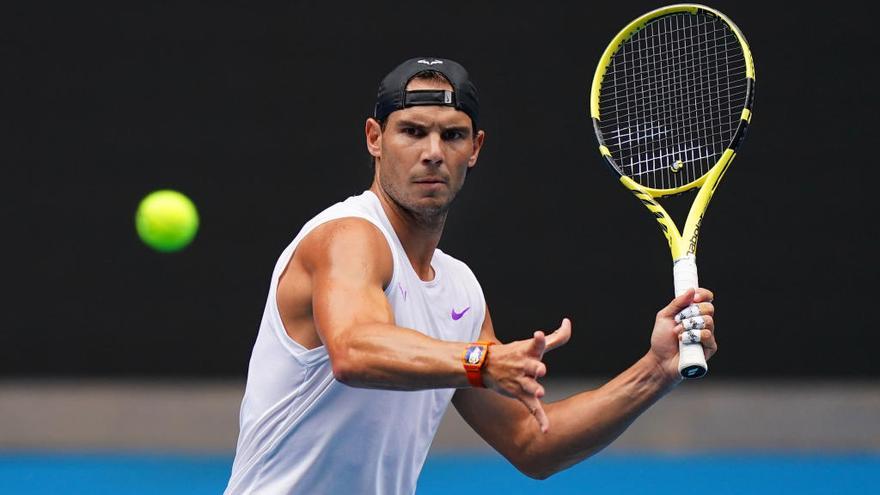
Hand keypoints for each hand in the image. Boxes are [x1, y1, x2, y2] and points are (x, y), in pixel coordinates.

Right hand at [483, 318, 571, 432]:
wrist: (484, 366)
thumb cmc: (514, 353)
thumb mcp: (531, 344)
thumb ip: (555, 336)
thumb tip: (568, 322)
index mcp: (528, 351)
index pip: (536, 343)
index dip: (539, 339)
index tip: (539, 334)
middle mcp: (524, 365)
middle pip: (533, 366)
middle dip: (536, 368)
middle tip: (540, 370)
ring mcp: (522, 380)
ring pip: (529, 386)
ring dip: (533, 389)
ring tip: (539, 393)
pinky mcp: (520, 394)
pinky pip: (532, 408)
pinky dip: (540, 419)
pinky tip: (546, 430)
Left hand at [648, 288, 716, 380]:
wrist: (660, 360)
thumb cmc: (661, 339)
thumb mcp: (664, 317)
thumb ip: (677, 303)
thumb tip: (691, 290)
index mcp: (693, 313)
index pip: (706, 298)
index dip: (703, 295)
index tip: (694, 297)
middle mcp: (703, 323)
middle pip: (709, 308)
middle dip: (691, 312)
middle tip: (678, 320)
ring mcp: (707, 335)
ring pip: (708, 321)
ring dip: (688, 325)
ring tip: (678, 333)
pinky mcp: (710, 347)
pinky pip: (707, 335)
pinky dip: (693, 336)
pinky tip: (683, 341)